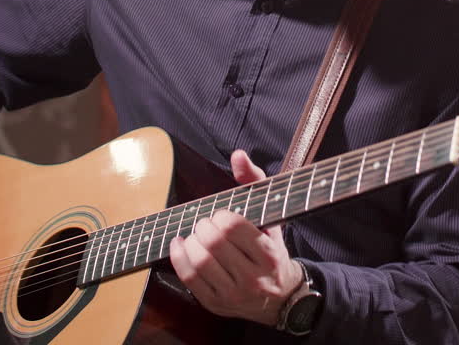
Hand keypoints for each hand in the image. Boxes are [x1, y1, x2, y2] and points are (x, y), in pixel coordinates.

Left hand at [168, 150, 304, 325]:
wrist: (280, 298)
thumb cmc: (272, 250)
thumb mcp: (272, 216)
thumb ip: (254, 181)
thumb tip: (237, 155)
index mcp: (269, 254)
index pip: (233, 226)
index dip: (220, 215)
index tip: (221, 215)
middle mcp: (253, 277)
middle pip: (213, 243)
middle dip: (203, 226)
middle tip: (207, 224)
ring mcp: (234, 294)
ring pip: (199, 261)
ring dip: (191, 240)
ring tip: (197, 235)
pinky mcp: (216, 304)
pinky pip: (189, 278)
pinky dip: (178, 256)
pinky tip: (180, 244)